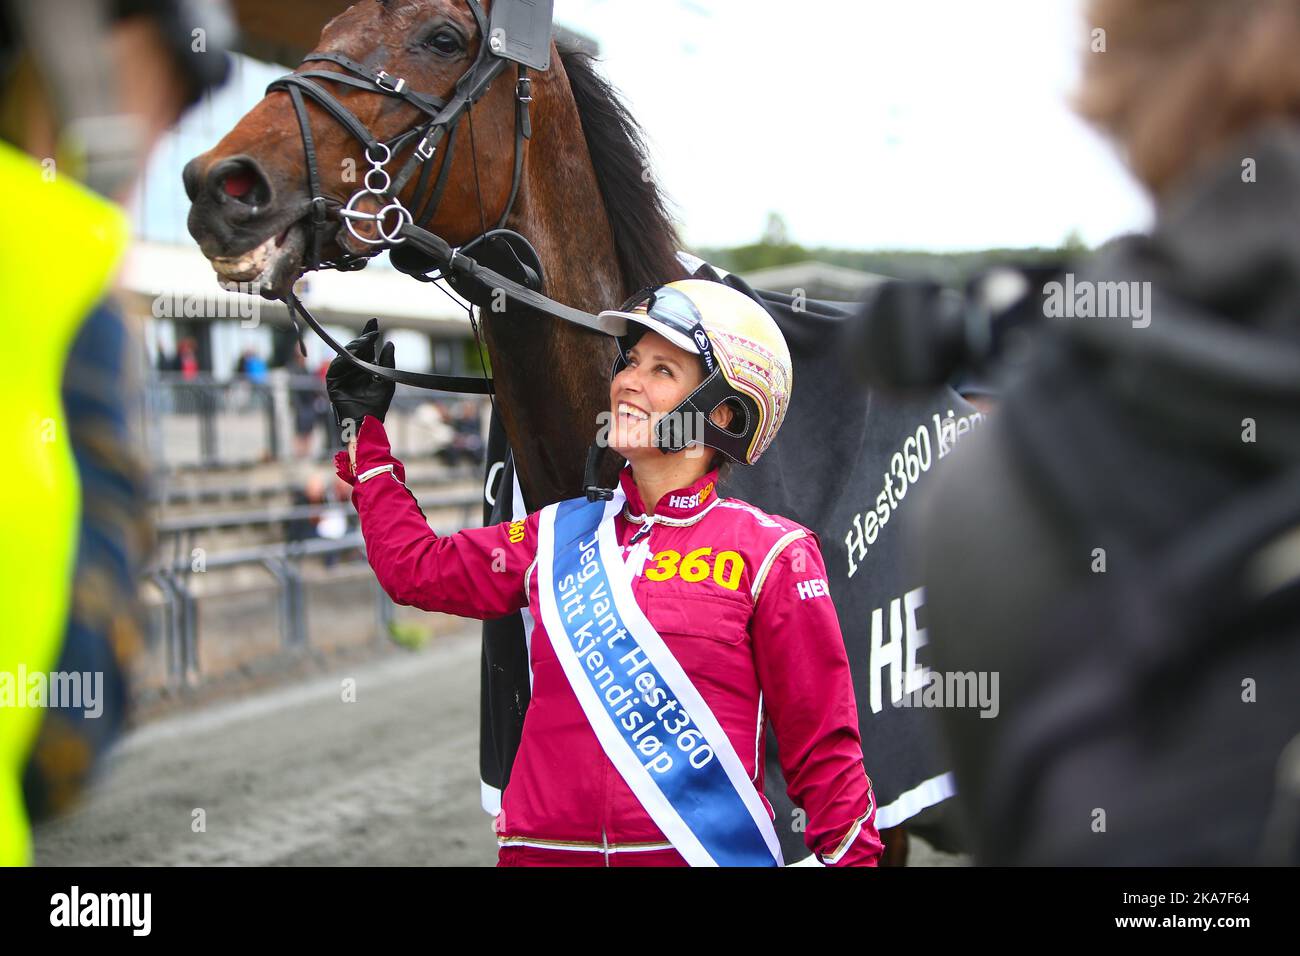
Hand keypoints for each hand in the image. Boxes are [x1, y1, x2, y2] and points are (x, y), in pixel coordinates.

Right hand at [326, 318, 395, 444]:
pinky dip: (347, 356)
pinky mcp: (332, 380)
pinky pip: (338, 364)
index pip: (366, 347)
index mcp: (364, 367)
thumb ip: (387, 362)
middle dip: (363, 337)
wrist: (367, 420)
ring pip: (346, 354)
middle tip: (372, 329)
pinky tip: (357, 350)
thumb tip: (389, 343)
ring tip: (368, 339)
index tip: (374, 321)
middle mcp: (352, 368)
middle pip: (355, 348)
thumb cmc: (377, 404)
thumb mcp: (386, 380)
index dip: (368, 334)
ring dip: (357, 345)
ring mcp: (341, 373)